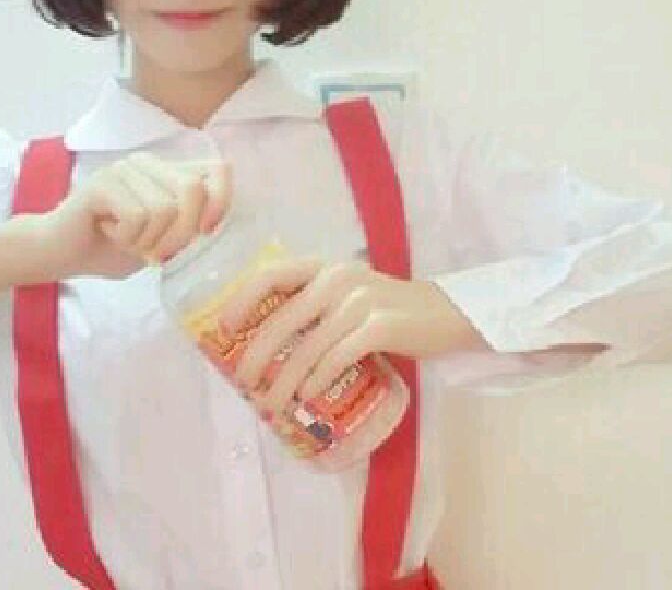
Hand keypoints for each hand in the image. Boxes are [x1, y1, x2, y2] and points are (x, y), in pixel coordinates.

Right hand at [51, 151, 232, 279]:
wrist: (58, 252)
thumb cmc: (109, 247)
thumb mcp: (159, 240)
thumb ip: (186, 226)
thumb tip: (212, 224)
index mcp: (167, 173)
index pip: (216, 169)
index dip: (221, 200)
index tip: (207, 232)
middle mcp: (148, 164)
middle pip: (192, 189)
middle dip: (181, 233)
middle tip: (157, 254)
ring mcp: (124, 169)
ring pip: (164, 208)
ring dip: (147, 240)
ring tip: (124, 240)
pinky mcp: (103, 182)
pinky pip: (136, 215)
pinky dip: (126, 238)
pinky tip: (108, 233)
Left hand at [217, 258, 487, 418]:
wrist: (446, 314)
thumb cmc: (389, 310)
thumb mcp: (348, 296)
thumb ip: (315, 307)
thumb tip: (268, 344)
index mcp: (325, 267)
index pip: (272, 274)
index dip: (244, 299)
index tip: (226, 327)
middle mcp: (338, 278)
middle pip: (284, 319)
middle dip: (258, 355)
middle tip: (245, 384)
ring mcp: (360, 301)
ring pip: (309, 347)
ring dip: (286, 381)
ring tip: (273, 404)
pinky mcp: (380, 326)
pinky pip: (338, 358)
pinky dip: (318, 380)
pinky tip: (309, 397)